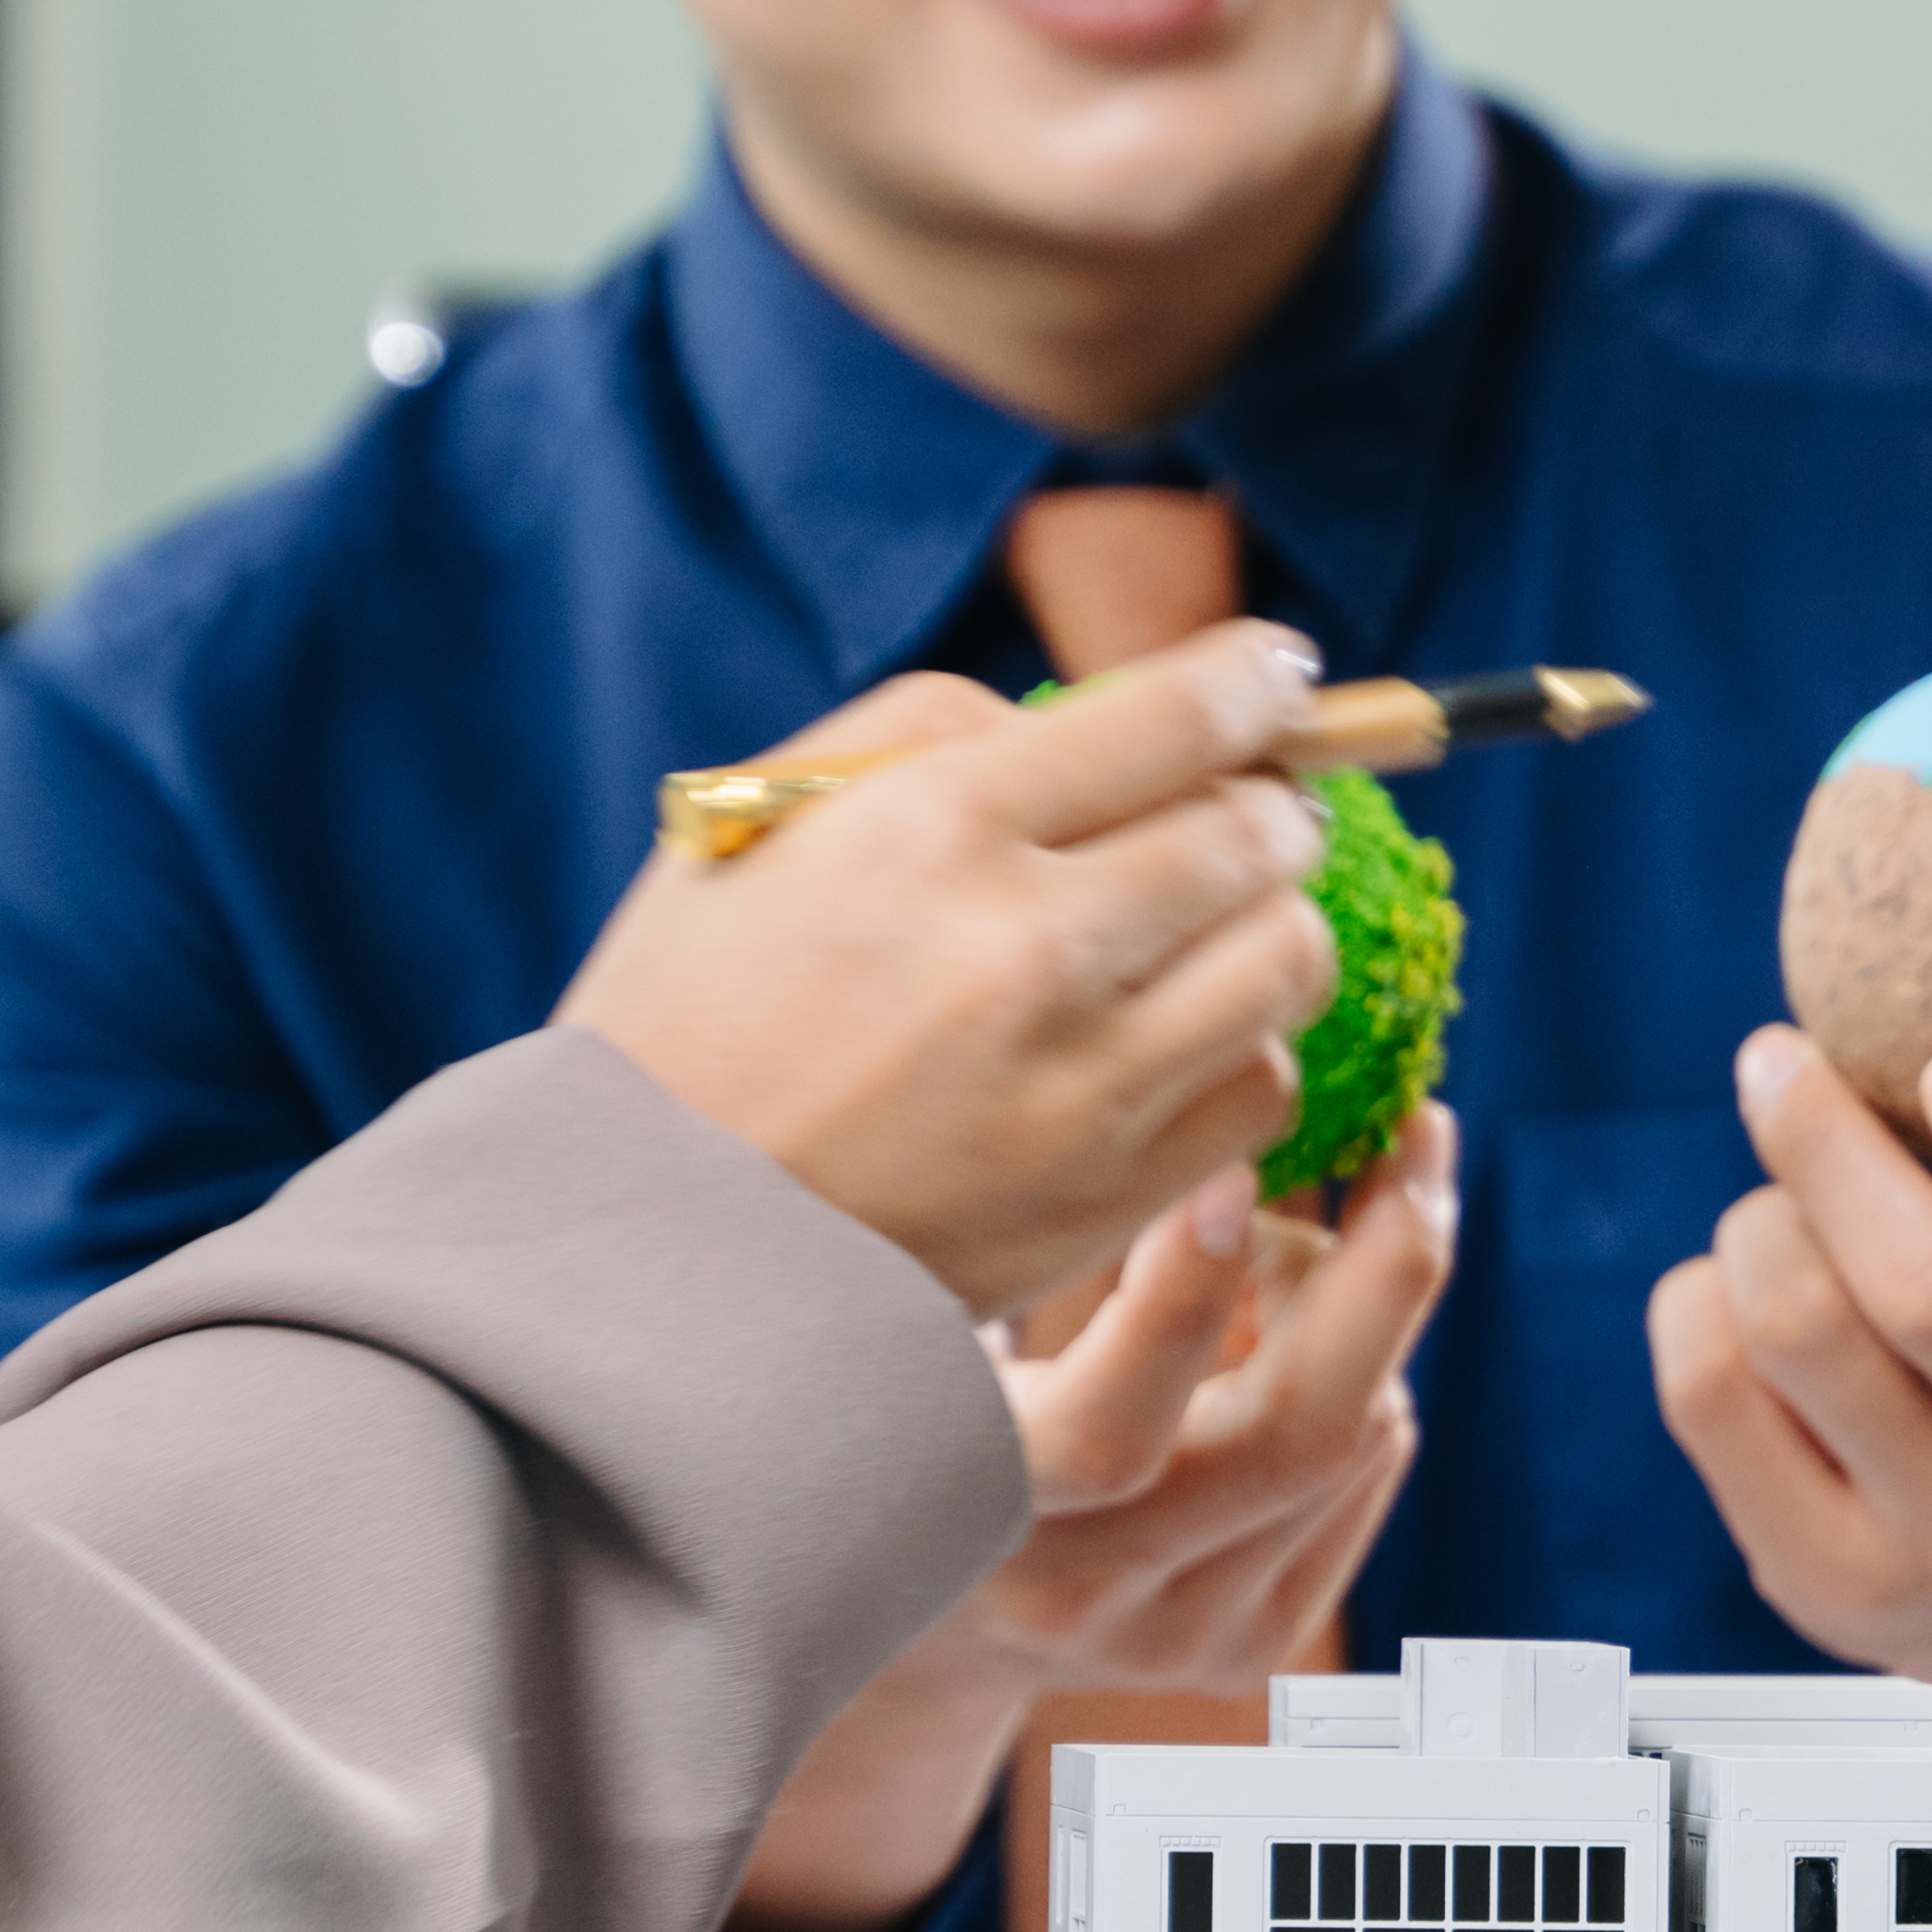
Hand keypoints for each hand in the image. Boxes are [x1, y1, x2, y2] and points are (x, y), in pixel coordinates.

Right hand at [558, 626, 1338, 1321]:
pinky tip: (1180, 1042)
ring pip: (1289, 959)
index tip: (1280, 678)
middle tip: (1251, 808)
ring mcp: (1082, 1083)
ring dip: (1272, 925)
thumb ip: (922, 737)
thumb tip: (1096, 718)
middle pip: (1258, 833)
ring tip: (1217, 927)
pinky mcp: (1111, 1195)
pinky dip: (1244, 1054)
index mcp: (932, 826)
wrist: (642, 1253)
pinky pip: (1264, 1092)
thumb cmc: (688, 1019)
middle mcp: (1027, 946)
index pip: (1183, 714)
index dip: (1259, 681)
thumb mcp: (754, 832)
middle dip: (1272, 804)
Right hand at [719, 1109, 1457, 1931]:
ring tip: (1275, 1240)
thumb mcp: (936, 1326)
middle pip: (1307, 1434)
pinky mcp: (1254, 1652)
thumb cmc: (916, 1414)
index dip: (1185, 1288)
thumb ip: (1044, 1253)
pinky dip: (1362, 1368)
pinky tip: (1287, 1323)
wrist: (921, 1622)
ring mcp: (1188, 1642)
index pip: (1112, 1436)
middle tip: (1410, 1131)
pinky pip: (1371, 1467)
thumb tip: (1192, 1142)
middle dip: (1383, 1261)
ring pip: (1362, 1434)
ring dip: (1354, 1307)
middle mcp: (1093, 1604)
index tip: (1225, 1162)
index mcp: (984, 1524)